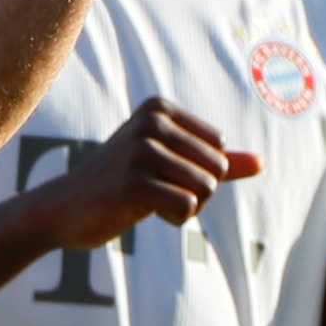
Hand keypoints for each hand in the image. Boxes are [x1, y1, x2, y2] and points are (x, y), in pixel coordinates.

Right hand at [31, 96, 261, 251]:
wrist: (62, 208)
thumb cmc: (120, 184)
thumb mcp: (170, 166)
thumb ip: (218, 163)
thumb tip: (263, 163)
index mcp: (160, 108)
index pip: (219, 147)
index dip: (201, 172)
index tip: (163, 174)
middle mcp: (152, 121)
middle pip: (217, 168)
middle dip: (197, 192)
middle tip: (155, 192)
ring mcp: (141, 150)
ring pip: (206, 189)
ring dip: (185, 207)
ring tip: (147, 201)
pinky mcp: (134, 183)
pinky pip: (188, 206)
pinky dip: (174, 218)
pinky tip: (139, 211)